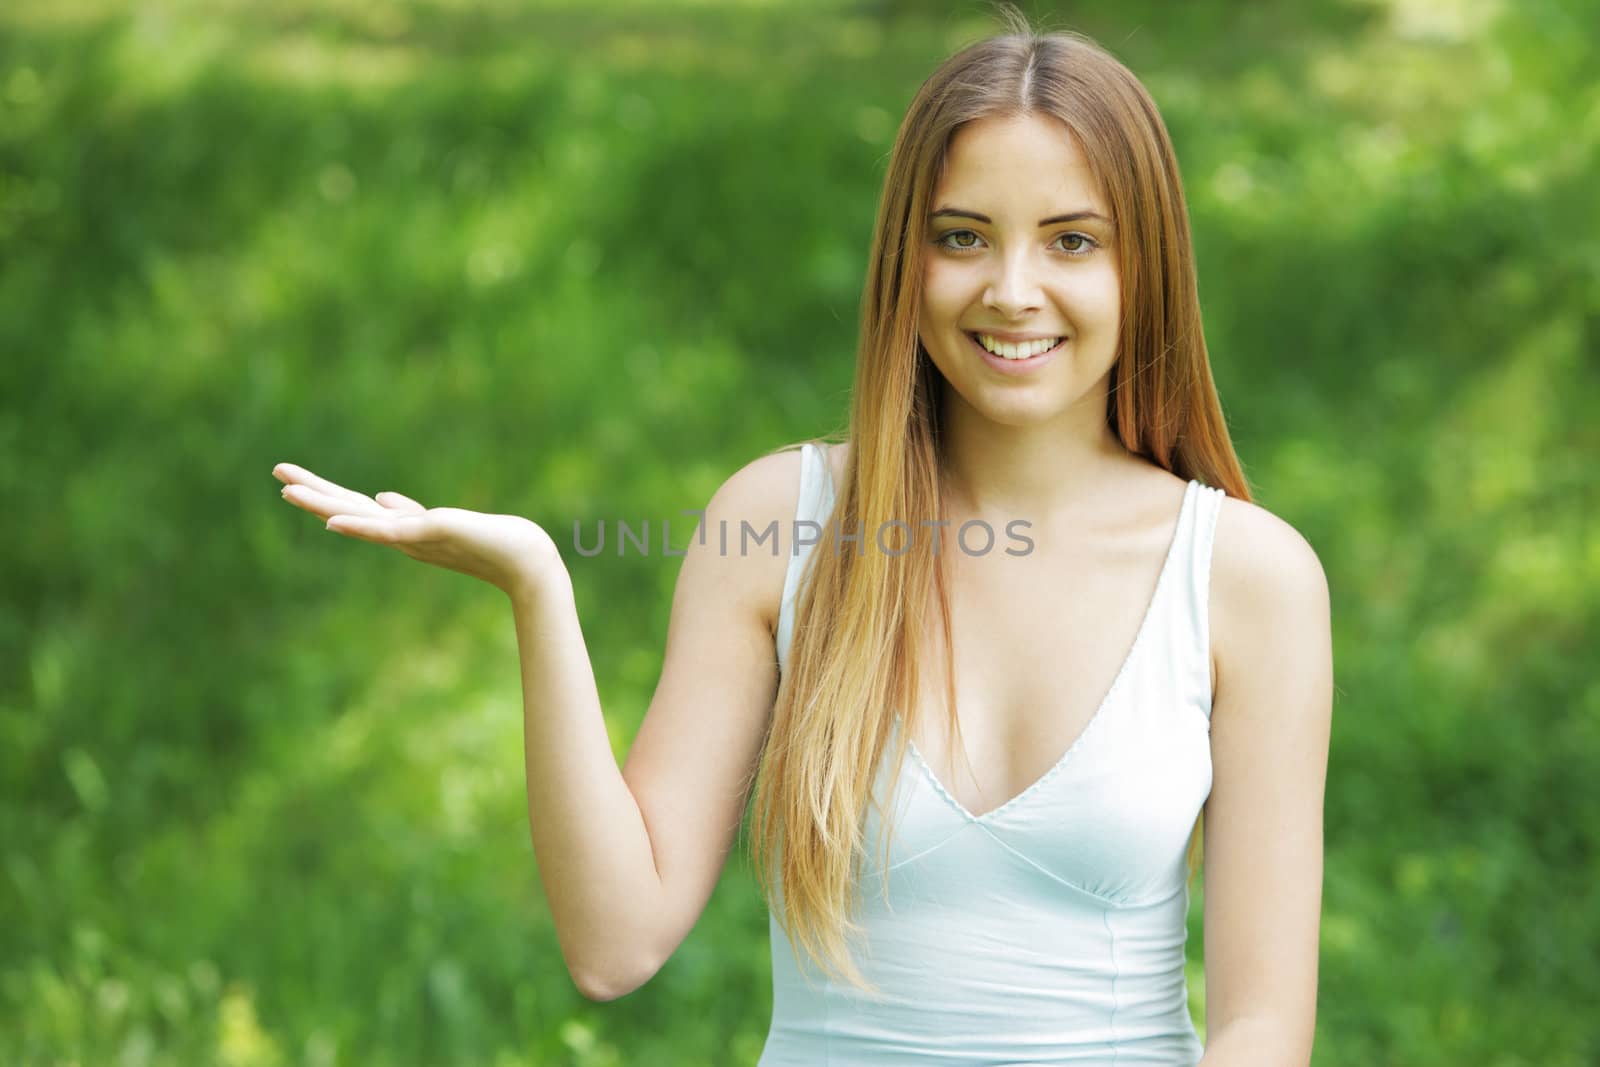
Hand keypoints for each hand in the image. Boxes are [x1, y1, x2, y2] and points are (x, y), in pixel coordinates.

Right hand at [273, 462, 562, 596]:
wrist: (525, 561)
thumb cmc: (491, 541)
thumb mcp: (441, 521)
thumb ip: (409, 513)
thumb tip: (382, 498)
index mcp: (402, 530)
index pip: (355, 508)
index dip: (323, 495)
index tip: (291, 483)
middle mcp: (402, 537)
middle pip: (348, 510)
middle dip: (313, 493)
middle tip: (277, 473)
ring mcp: (413, 538)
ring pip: (359, 519)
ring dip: (323, 506)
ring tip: (288, 491)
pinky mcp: (431, 534)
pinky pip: (388, 530)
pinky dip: (360, 526)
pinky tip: (333, 522)